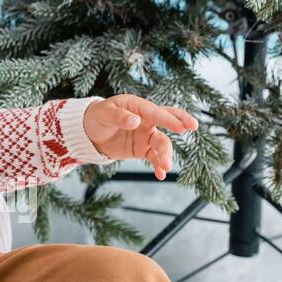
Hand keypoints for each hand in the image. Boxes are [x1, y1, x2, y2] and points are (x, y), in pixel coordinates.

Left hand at [83, 95, 198, 179]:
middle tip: (193, 127)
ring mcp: (146, 135)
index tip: (182, 127)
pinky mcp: (142, 149)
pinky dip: (158, 166)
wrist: (88, 133)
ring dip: (165, 154)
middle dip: (181, 122)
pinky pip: (154, 157)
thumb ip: (119, 117)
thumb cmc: (96, 117)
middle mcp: (146, 119)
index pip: (156, 111)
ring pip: (162, 143)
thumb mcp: (103, 114)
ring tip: (165, 166)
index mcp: (137, 106)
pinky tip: (160, 175)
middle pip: (168, 120)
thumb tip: (136, 121)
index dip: (169, 119)